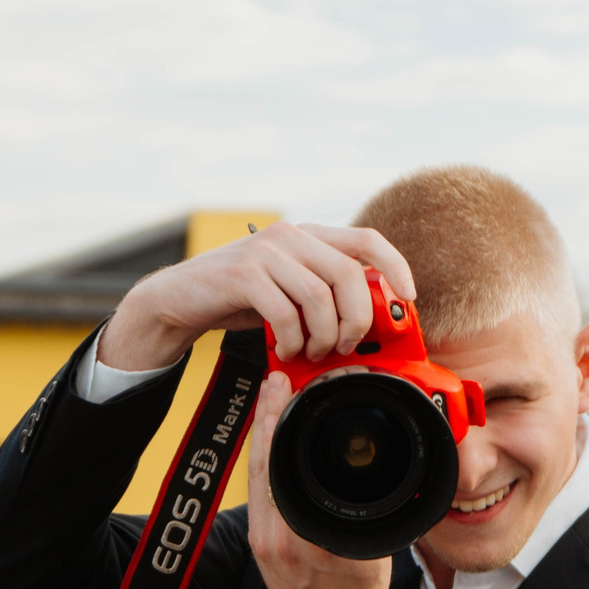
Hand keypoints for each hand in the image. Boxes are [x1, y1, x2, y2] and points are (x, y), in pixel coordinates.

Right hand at [96, 222, 417, 371]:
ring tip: (310, 351)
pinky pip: (286, 312)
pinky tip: (285, 349)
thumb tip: (372, 315)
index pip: (368, 240)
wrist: (179, 299)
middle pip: (351, 275)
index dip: (396, 267)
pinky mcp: (243, 274)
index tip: (409, 298)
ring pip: (321, 297)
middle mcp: (290, 237)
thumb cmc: (240, 298)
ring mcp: (265, 252)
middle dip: (356, 320)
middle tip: (343, 346)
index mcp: (308, 236)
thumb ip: (324, 291)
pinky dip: (291, 340)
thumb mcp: (288, 289)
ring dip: (322, 336)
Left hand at [245, 371, 390, 588]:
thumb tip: (367, 472)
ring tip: (271, 400)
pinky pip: (257, 493)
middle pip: (262, 464)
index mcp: (307, 538)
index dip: (278, 421)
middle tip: (273, 381)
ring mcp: (263, 542)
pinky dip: (263, 461)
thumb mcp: (373, 550)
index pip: (281, 465)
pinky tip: (269, 440)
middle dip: (267, 417)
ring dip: (263, 436)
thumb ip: (365, 512)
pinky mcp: (259, 545)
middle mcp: (277, 539)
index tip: (282, 387)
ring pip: (256, 476)